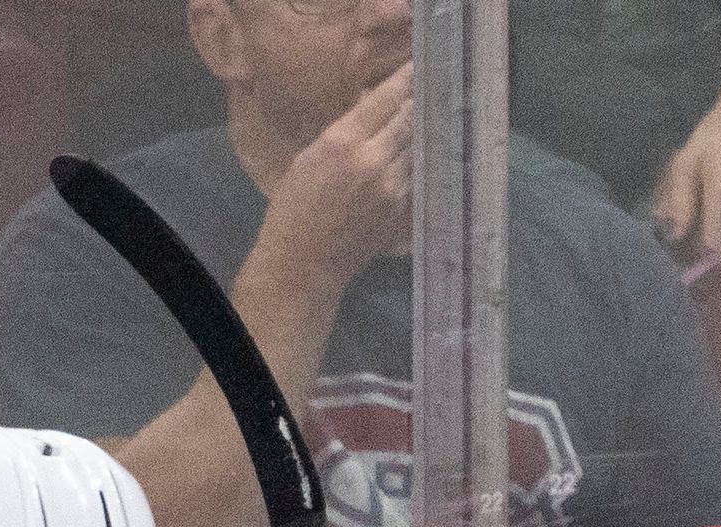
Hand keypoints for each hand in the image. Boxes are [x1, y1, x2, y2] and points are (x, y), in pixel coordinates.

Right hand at [259, 63, 413, 285]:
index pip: (385, 100)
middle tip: (428, 88)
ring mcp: (391, 185)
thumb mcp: (305, 162)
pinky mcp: (400, 208)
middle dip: (416, 103)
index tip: (417, 66)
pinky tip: (415, 157)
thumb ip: (339, 136)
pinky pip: (414, 175)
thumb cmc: (292, 212)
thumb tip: (369, 114)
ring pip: (415, 146)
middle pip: (408, 119)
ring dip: (418, 133)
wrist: (302, 267)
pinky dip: (415, 163)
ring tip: (425, 120)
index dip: (404, 80)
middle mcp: (373, 159)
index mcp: (342, 142)